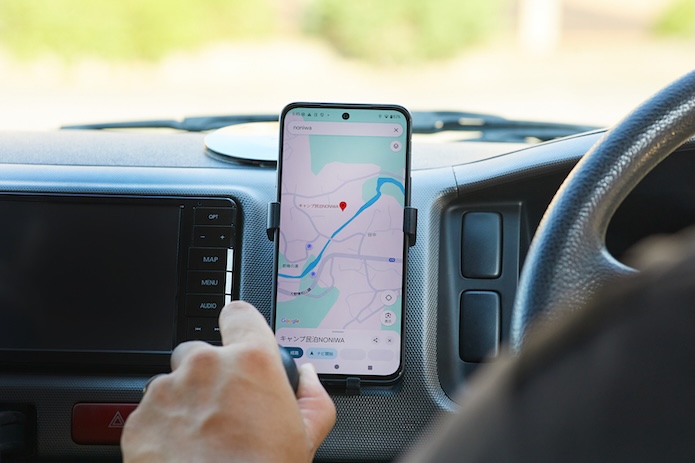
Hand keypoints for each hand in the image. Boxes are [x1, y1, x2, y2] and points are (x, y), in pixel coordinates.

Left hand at [121, 301, 335, 461]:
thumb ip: (312, 396)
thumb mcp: (306, 436)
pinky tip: (182, 452)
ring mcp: (167, 392)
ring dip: (184, 401)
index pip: (238, 313)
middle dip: (208, 373)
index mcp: (250, 361)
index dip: (239, 326)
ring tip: (201, 437)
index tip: (238, 340)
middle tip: (223, 408)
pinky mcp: (139, 420)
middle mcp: (205, 367)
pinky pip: (150, 413)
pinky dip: (162, 427)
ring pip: (172, 383)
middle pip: (200, 351)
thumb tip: (307, 377)